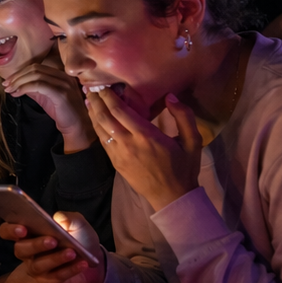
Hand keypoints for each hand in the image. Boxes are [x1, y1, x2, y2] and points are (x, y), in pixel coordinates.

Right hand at [0, 212, 103, 282]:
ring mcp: (36, 269)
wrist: (94, 260)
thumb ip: (69, 218)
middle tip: (53, 240)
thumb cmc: (79, 238)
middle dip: (36, 245)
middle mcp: (27, 252)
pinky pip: (55, 277)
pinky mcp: (48, 282)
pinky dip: (70, 270)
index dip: (10, 230)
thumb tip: (59, 218)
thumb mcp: (77, 224)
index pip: (7, 231)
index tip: (22, 228)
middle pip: (20, 250)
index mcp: (28, 234)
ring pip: (38, 265)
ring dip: (55, 258)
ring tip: (72, 252)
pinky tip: (82, 263)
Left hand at [3, 51, 93, 151]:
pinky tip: (17, 94)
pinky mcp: (61, 94)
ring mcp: (63, 84)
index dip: (20, 72)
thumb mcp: (44, 97)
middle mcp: (63, 76)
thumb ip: (32, 88)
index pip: (36, 67)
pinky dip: (25, 88)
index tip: (8, 81)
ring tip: (10, 90)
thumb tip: (15, 84)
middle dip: (17, 76)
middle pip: (35, 69)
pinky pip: (39, 86)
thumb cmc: (61, 112)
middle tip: (6, 85)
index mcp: (60, 74)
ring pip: (36, 76)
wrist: (77, 126)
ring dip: (19, 82)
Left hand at [87, 88, 202, 211]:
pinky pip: (103, 142)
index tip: (105, 86)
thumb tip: (170, 97)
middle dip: (97, 102)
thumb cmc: (184, 168)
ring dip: (94, 113)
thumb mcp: (193, 141)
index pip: (121, 111)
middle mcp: (129, 144)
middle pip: (106, 118)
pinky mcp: (116, 163)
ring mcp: (120, 155)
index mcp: (147, 136)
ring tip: (88, 100)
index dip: (110, 97)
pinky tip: (95, 119)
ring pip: (101, 130)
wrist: (172, 197)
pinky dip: (96, 128)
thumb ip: (184, 116)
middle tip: (91, 88)